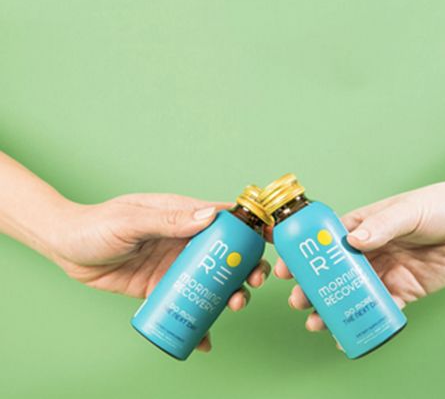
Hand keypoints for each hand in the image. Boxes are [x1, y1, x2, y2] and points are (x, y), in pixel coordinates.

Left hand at [49, 193, 270, 351]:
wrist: (65, 249)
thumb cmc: (97, 225)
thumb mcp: (132, 220)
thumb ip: (168, 219)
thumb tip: (210, 216)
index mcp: (182, 215)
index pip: (225, 219)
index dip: (250, 228)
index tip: (271, 240)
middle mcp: (184, 240)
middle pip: (226, 254)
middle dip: (246, 268)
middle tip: (252, 283)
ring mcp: (175, 265)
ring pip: (212, 281)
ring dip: (229, 295)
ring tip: (233, 307)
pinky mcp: (162, 287)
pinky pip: (188, 303)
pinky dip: (199, 321)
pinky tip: (205, 338)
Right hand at [274, 178, 444, 331]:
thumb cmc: (441, 206)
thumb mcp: (409, 210)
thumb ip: (382, 224)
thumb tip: (354, 241)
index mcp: (364, 226)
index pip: (327, 241)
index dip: (305, 255)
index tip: (286, 267)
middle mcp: (370, 250)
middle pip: (334, 272)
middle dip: (313, 287)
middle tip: (298, 301)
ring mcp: (385, 272)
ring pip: (351, 294)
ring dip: (332, 308)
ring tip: (316, 323)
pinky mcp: (404, 290)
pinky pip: (380, 308)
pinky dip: (363, 320)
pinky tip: (347, 331)